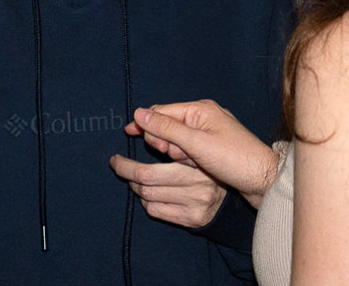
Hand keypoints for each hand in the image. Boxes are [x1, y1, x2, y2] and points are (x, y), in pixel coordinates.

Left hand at [109, 152, 226, 227]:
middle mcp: (199, 183)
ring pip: (148, 195)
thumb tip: (141, 128)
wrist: (232, 195)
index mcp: (197, 161)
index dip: (129, 161)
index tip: (116, 157)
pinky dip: (146, 202)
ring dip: (136, 187)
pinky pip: (156, 210)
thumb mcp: (194, 149)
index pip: (155, 161)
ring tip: (135, 180)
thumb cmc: (205, 167)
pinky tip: (149, 195)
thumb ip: (171, 141)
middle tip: (117, 164)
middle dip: (126, 171)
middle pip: (147, 178)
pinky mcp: (192, 219)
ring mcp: (196, 203)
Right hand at [122, 100, 278, 207]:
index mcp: (200, 109)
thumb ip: (166, 129)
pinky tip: (199, 166)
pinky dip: (188, 158)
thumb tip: (138, 114)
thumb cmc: (234, 160)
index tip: (130, 135)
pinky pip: (189, 149)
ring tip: (195, 163)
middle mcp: (204, 115)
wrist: (264, 179)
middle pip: (168, 125)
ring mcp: (209, 130)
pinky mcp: (213, 145)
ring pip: (177, 140)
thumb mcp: (196, 145)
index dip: (146, 124)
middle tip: (180, 155)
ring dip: (178, 153)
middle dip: (167, 143)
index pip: (162, 111)